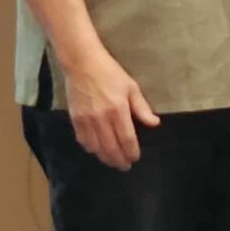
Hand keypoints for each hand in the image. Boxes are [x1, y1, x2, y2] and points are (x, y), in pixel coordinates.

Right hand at [64, 48, 159, 170]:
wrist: (83, 64)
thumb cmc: (110, 73)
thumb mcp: (131, 86)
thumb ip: (142, 108)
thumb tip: (154, 123)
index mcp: (118, 109)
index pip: (127, 138)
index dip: (132, 151)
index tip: (135, 158)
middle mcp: (102, 118)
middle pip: (111, 148)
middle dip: (119, 160)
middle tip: (125, 166)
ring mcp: (87, 121)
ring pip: (97, 149)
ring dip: (105, 158)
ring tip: (113, 161)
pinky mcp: (75, 120)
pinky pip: (83, 142)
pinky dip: (92, 150)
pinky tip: (98, 150)